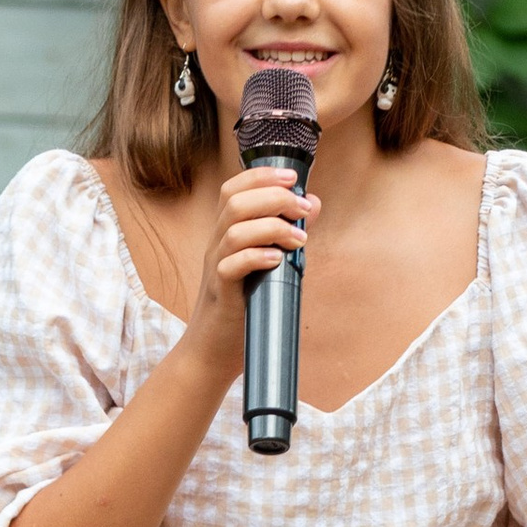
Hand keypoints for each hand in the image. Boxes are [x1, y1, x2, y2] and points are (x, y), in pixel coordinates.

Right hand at [193, 161, 317, 354]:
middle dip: (274, 197)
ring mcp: (216, 267)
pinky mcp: (221, 292)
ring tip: (299, 239)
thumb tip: (312, 203)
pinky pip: (230, 265)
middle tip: (302, 209)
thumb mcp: (269, 262)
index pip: (233, 189)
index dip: (261, 176)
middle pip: (235, 202)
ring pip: (234, 229)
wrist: (214, 350)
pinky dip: (257, 257)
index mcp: (226, 232)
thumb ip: (287, 233)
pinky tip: (278, 261)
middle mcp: (217, 244)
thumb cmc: (245, 305)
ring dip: (272, 227)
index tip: (292, 177)